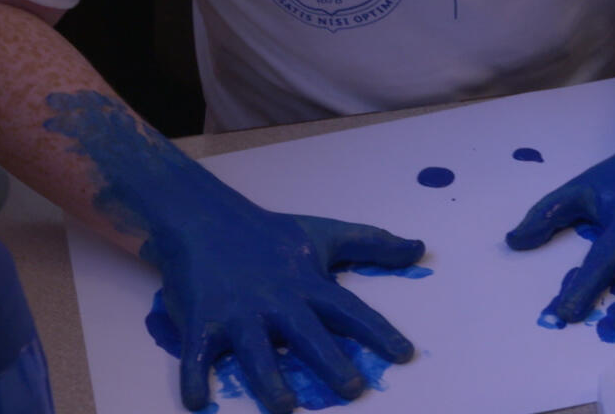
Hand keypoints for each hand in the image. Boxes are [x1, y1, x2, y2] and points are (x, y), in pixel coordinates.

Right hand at [145, 209, 422, 412]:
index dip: (378, 332)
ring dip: (270, 379)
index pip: (350, 309)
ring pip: (255, 350)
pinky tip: (200, 405)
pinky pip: (196, 355)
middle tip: (353, 389)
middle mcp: (277, 299)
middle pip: (307, 333)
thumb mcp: (325, 234)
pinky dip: (194, 378)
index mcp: (308, 282)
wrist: (205, 219)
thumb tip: (420, 249)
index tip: (404, 355)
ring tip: (286, 406)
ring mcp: (238, 311)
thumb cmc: (271, 235)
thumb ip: (372, 244)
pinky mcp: (201, 321)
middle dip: (330, 361)